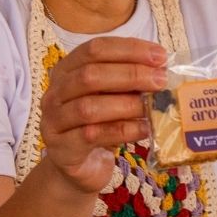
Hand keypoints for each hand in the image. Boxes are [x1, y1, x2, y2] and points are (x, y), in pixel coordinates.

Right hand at [37, 37, 167, 192]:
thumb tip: (162, 70)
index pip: (95, 49)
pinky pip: (92, 136)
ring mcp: (54, 121)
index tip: (160, 56)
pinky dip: (123, 131)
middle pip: (90, 75)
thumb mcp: (113, 97)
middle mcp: (55, 92)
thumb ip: (130, 82)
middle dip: (130, 75)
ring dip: (126, 105)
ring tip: (152, 107)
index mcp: (67, 70)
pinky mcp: (62, 149)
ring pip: (89, 107)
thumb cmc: (100, 125)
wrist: (81, 167)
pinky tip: (144, 129)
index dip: (129, 49)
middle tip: (161, 81)